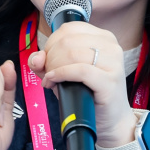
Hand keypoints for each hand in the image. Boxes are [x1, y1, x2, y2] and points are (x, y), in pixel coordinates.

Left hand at [26, 21, 136, 147]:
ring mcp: (113, 63)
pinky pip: (80, 70)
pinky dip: (61, 75)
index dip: (51, 44)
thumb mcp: (64, 73)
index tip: (48, 61)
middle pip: (67, 41)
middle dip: (50, 58)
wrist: (110, 121)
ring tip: (51, 81)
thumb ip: (46, 62)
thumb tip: (36, 57)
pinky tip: (54, 81)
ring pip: (72, 53)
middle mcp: (111, 46)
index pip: (68, 29)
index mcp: (103, 37)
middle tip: (49, 74)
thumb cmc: (88, 94)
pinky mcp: (110, 81)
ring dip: (54, 68)